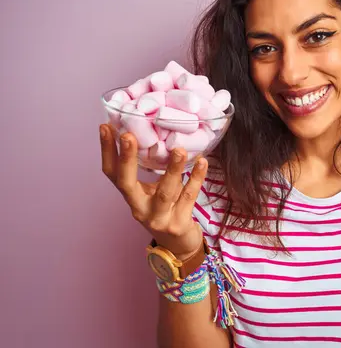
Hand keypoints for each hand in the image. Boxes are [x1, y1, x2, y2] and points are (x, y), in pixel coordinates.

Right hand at [99, 123, 206, 258]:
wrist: (180, 246)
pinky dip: (196, 178)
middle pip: (127, 184)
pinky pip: (189, 197)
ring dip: (172, 169)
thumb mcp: (154, 191)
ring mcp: (159, 219)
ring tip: (178, 150)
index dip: (107, 151)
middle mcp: (140, 209)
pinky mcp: (179, 224)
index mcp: (132, 197)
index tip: (105, 127)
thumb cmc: (167, 211)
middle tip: (127, 135)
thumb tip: (159, 132)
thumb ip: (154, 170)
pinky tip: (202, 162)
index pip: (112, 174)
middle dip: (126, 159)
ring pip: (165, 193)